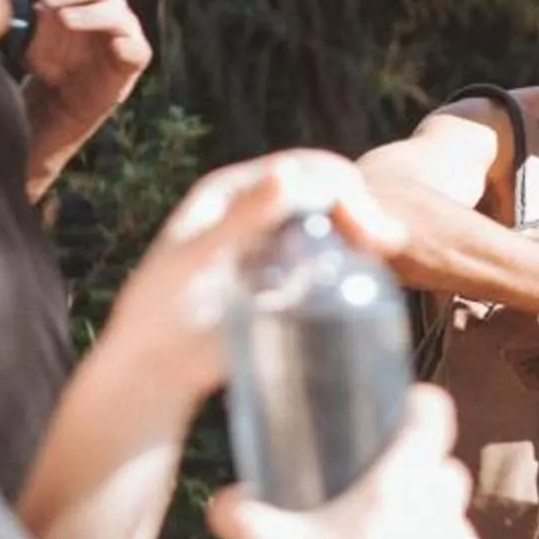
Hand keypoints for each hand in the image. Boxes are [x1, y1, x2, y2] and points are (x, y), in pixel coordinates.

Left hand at [23, 0, 150, 150]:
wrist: (63, 97)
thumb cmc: (50, 56)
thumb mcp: (30, 31)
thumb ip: (23, 10)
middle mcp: (109, 2)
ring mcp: (124, 29)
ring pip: (115, 11)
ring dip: (89, 12)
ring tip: (65, 18)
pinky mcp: (133, 58)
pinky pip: (136, 48)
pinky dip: (127, 44)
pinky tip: (114, 45)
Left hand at [91, 151, 400, 408]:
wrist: (154, 369)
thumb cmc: (159, 310)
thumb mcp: (197, 259)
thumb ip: (241, 220)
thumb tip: (288, 174)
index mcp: (235, 190)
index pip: (302, 169)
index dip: (339, 186)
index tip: (361, 223)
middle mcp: (260, 210)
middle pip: (327, 192)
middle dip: (361, 208)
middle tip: (384, 243)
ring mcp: (276, 246)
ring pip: (334, 225)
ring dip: (365, 232)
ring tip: (385, 252)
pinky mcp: (287, 282)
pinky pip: (329, 262)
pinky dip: (354, 262)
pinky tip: (370, 274)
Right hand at [209, 390, 492, 538]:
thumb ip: (237, 509)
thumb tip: (230, 499)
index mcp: (397, 488)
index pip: (433, 417)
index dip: (420, 407)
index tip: (408, 410)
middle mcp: (442, 517)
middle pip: (447, 474)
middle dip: (422, 479)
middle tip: (382, 501)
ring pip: (457, 529)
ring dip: (432, 537)